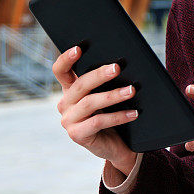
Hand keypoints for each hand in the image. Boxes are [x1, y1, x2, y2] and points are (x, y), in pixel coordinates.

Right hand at [52, 46, 138, 174]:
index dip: (66, 59)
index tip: (79, 48)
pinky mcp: (77, 135)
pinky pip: (98, 122)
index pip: (60, 71)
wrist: (115, 145)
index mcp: (70, 89)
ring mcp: (69, 120)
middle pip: (79, 85)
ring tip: (131, 90)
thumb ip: (107, 80)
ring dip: (113, 95)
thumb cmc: (112, 113)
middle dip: (99, 75)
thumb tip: (121, 62)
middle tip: (117, 67)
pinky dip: (118, 116)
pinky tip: (133, 113)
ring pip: (90, 103)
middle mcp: (65, 104)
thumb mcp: (107, 95)